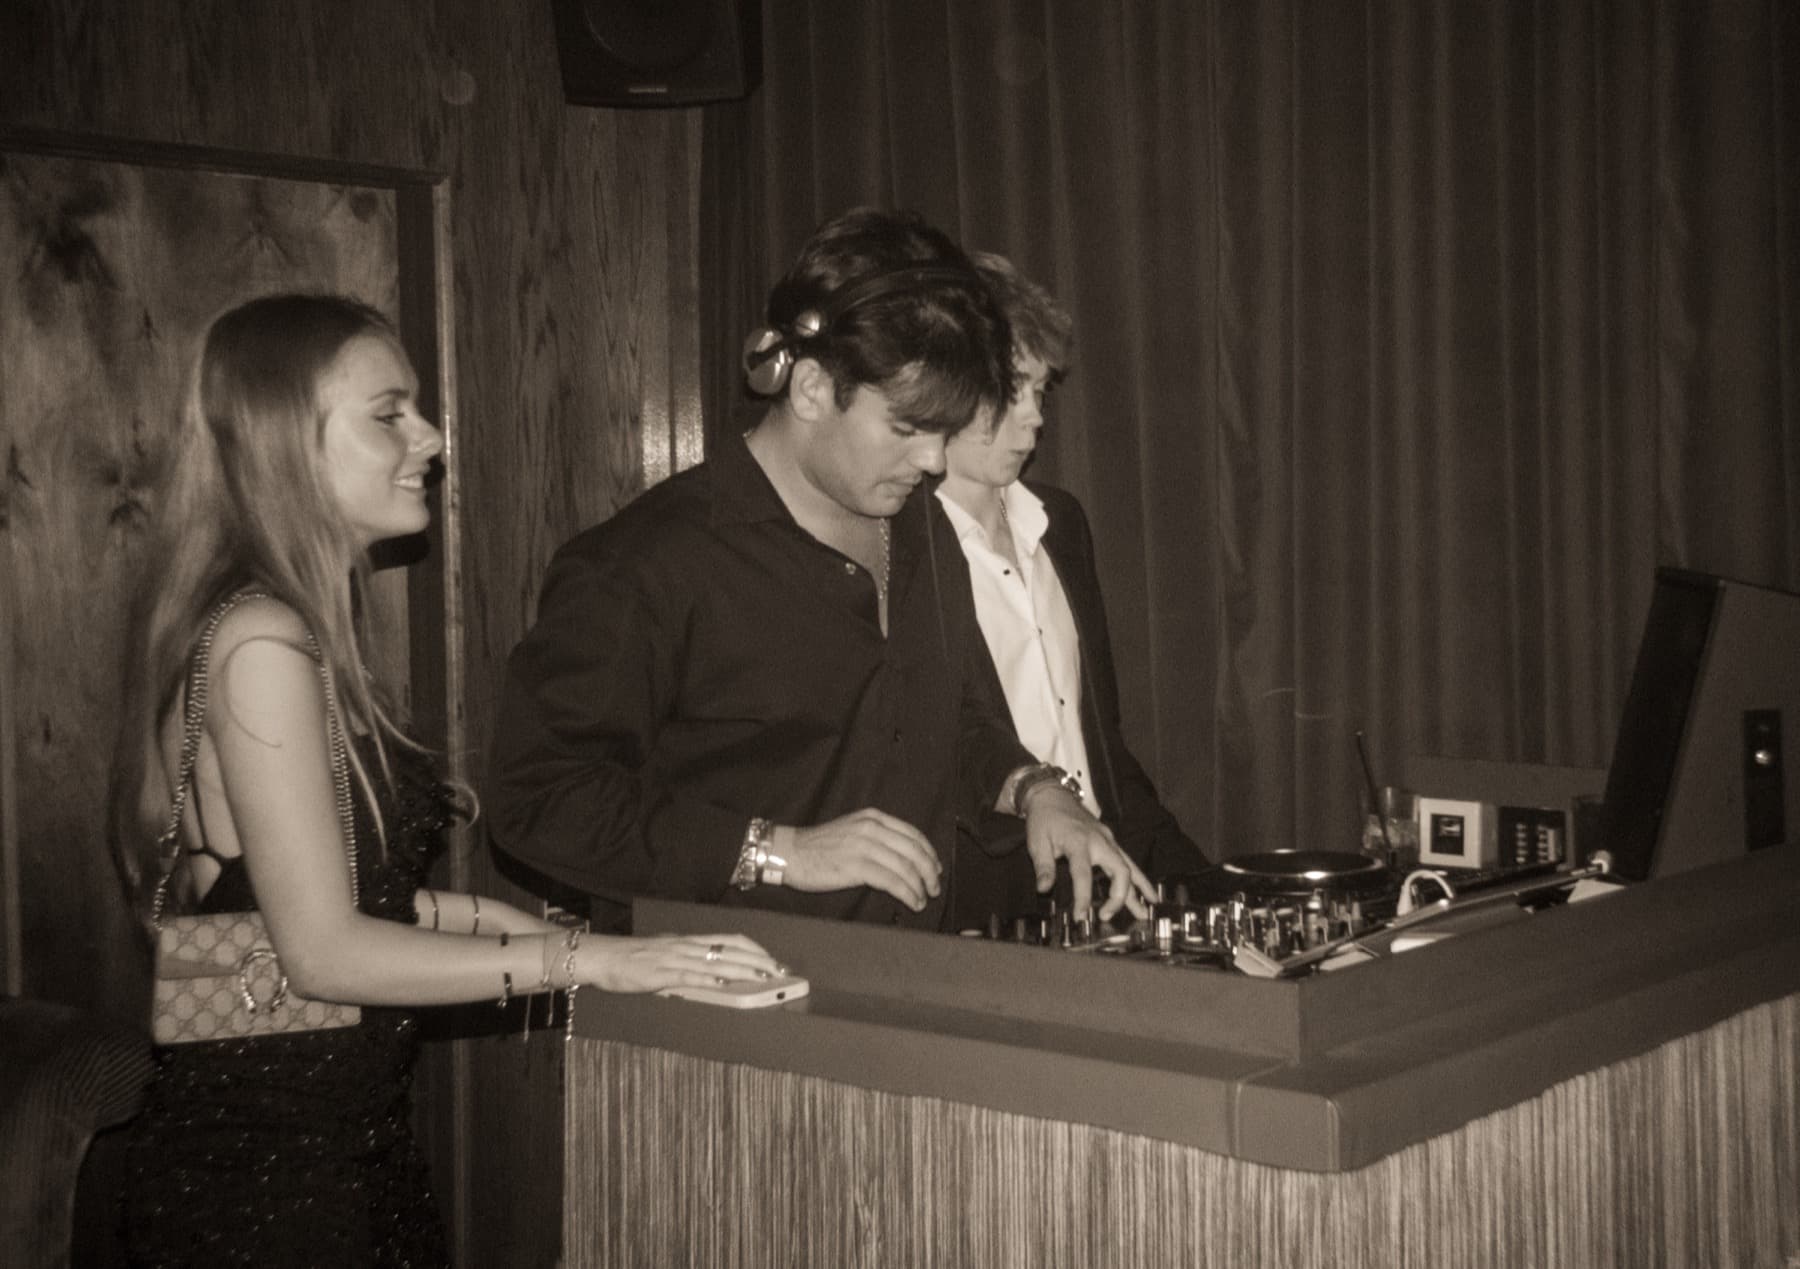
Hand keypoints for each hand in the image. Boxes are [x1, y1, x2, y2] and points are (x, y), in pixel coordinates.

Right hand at [577, 932, 782, 993]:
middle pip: (730, 949)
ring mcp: (674, 958)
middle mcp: (685, 945)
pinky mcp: (660, 973)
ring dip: (742, 970)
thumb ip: (689, 962)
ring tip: (763, 978)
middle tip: (780, 971)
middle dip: (758, 960)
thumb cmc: (633, 959)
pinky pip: (688, 975)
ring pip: (715, 961)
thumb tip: (714, 974)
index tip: (773, 959)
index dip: (754, 948)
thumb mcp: (666, 954)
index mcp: (688, 941)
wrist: (601, 956)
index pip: (730, 939)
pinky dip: (708, 978)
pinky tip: (723, 983)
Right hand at [777, 808, 942, 911]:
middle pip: (915, 851)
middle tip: (935, 888)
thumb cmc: (818, 846)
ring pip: (907, 868)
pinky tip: (912, 902)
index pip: (913, 834)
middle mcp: (872, 828)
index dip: (929, 853)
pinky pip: (893, 882)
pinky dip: (908, 894)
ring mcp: (865, 846)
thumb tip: (901, 859)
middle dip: (930, 872)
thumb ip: (876, 837)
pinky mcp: (857, 866)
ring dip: (921, 887)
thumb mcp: (851, 830)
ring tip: (924, 899)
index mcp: (873, 818)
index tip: (936, 868)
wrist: (790, 852)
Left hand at [1021, 786, 1154, 919]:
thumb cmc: (1044, 819)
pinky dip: (1139, 879)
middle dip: (1117, 897)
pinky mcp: (1111, 841)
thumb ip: (1043, 867)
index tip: (1081, 916)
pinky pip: (1129, 862)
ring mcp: (1108, 840)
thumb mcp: (1037, 842)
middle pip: (1119, 870)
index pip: (1084, 874)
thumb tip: (1044, 889)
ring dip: (1137, 891)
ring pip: (1129, 867)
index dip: (1083, 897)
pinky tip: (1148, 893)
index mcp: (1078, 842)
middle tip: (1107, 916)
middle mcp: (1099, 841)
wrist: (1053, 795)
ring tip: (1144, 912)